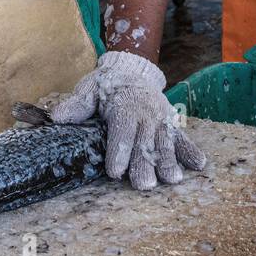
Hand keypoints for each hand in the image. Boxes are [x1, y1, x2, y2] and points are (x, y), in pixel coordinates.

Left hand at [50, 51, 204, 189]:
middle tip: (144, 185)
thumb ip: (77, 105)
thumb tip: (56, 117)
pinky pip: (183, 137)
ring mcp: (161, 119)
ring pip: (165, 142)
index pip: (121, 131)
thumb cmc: (107, 85)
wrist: (132, 70)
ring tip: (172, 179)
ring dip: (169, 161)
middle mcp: (145, 114)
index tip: (115, 171)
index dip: (118, 151)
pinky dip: (191, 151)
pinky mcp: (171, 124)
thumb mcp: (89, 89)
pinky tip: (199, 165)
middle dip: (144, 163)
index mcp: (124, 106)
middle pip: (145, 142)